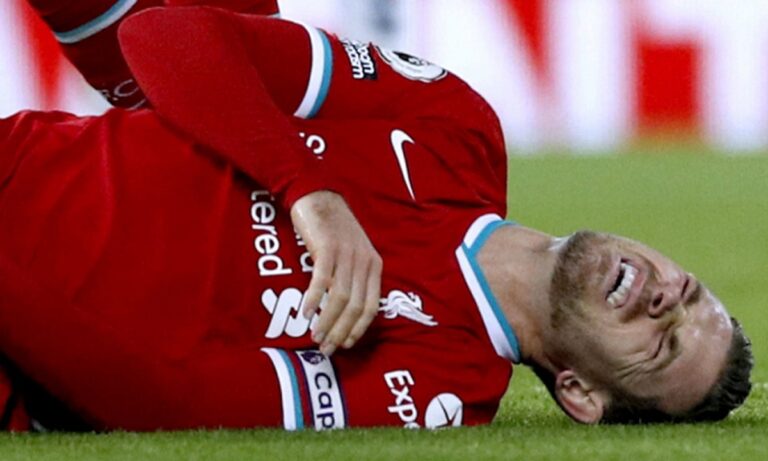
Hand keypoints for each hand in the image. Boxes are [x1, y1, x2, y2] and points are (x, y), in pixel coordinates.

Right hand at [290, 191, 382, 355]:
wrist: (319, 197)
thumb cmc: (334, 229)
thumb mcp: (354, 253)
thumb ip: (355, 278)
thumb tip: (345, 313)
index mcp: (374, 266)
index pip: (372, 307)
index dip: (358, 329)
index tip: (344, 344)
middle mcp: (364, 262)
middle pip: (355, 308)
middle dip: (340, 332)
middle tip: (326, 348)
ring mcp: (346, 255)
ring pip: (340, 298)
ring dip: (327, 321)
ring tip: (315, 336)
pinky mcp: (327, 248)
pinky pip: (322, 281)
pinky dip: (314, 299)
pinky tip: (305, 312)